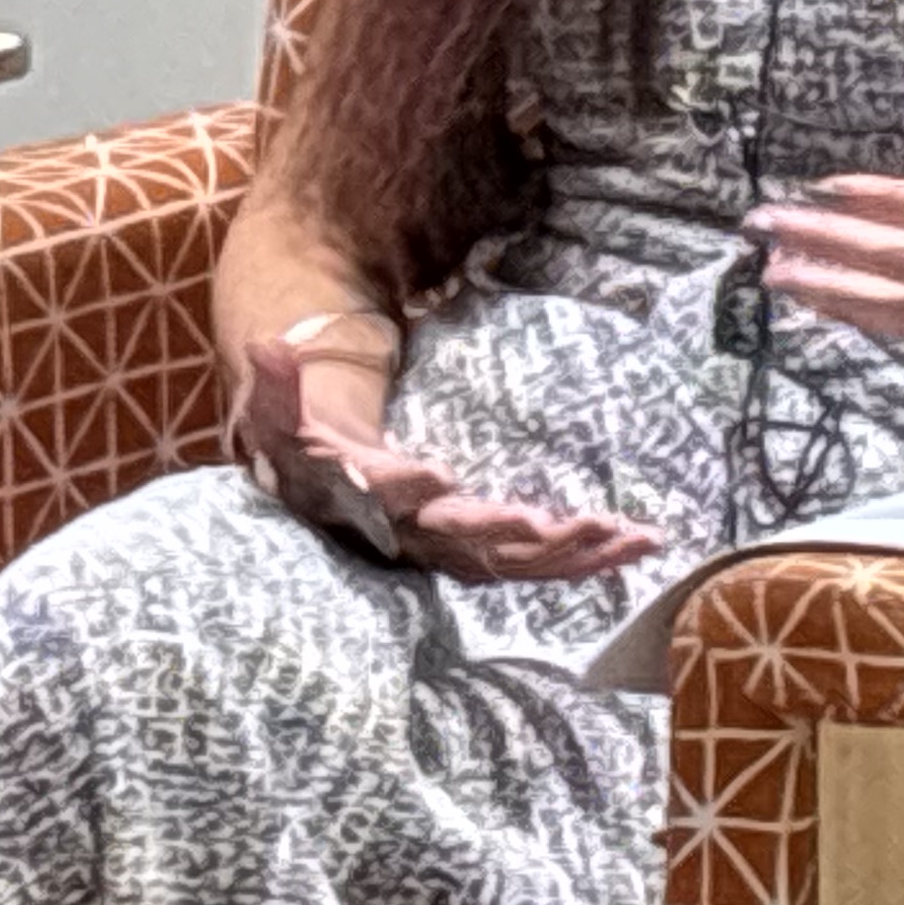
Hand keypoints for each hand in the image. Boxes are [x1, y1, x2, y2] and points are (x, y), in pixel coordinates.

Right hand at [229, 338, 661, 583]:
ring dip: (570, 552)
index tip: (435, 474)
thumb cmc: (307, 439)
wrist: (321, 486)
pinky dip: (585, 556)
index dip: (403, 489)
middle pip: (463, 542)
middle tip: (560, 524)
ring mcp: (448, 549)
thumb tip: (268, 344)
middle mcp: (406, 536)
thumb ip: (274, 382)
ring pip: (513, 560)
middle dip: (515, 536)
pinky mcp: (481, 550)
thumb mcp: (280, 408)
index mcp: (358, 500)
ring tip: (628, 535)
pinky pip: (535, 560)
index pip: (379, 498)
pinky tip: (636, 544)